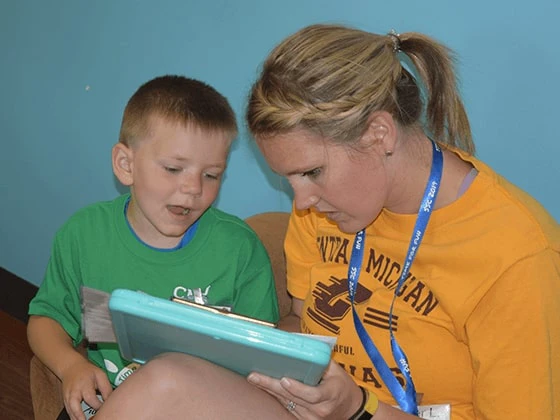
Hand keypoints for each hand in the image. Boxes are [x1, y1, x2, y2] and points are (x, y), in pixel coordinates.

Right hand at [60, 358, 112, 419]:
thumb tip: (110, 400)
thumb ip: (106, 388)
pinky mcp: (65, 401)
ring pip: (70, 411)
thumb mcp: (100, 375)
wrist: (71, 367)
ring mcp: (67, 397)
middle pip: (75, 406)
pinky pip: (69, 412)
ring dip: (76, 418)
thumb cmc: (88, 371)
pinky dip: (74, 417)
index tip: (104, 409)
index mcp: (84, 384)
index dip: (98, 405)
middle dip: (80, 416)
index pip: (90, 398)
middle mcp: (74, 392)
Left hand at [247, 360, 362, 418]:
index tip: (284, 380)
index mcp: (331, 394)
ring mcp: (311, 417)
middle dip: (272, 386)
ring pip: (287, 403)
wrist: (350, 408)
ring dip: (270, 391)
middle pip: (293, 398)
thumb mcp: (336, 370)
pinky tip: (264, 387)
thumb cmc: (341, 385)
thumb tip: (301, 346)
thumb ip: (320, 360)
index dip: (297, 388)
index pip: (313, 394)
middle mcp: (320, 409)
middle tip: (255, 376)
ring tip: (255, 379)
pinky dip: (276, 396)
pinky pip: (287, 407)